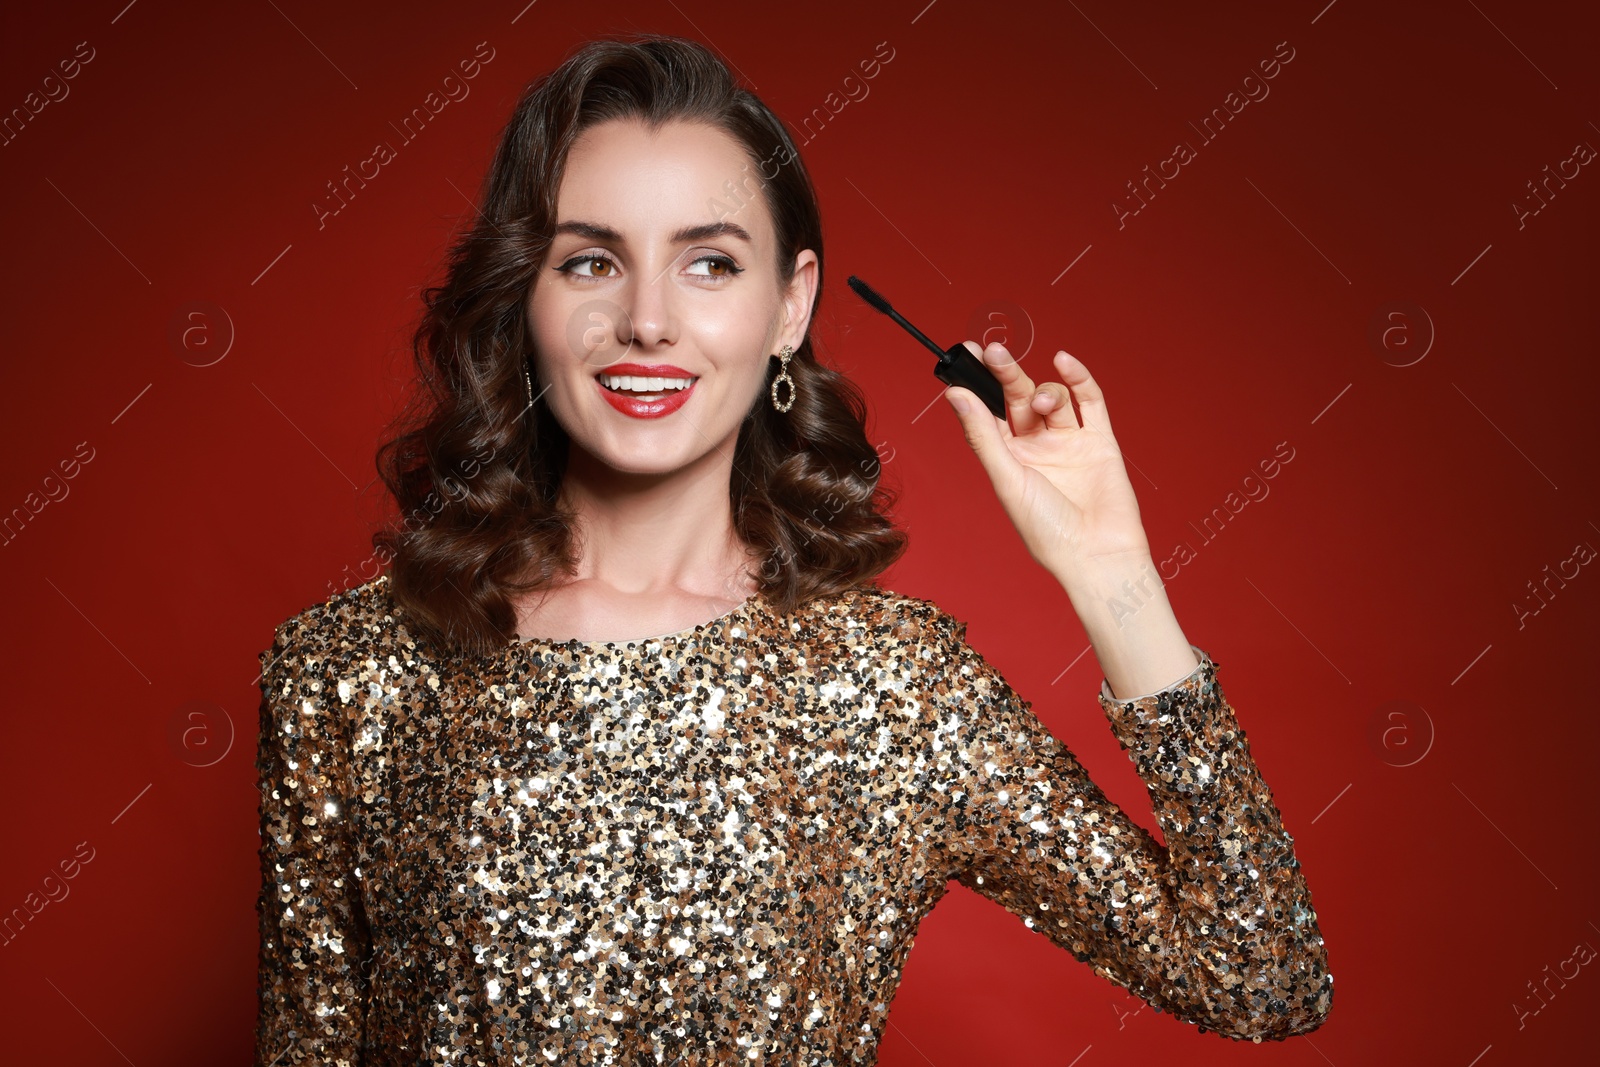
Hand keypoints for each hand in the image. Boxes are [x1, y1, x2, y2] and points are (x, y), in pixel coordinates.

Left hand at [943, 342, 1148, 581]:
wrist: (1097, 554)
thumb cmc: (1047, 529)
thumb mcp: (1007, 478)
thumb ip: (983, 435)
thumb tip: (954, 396)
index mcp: (1008, 459)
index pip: (987, 412)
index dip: (978, 384)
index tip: (967, 353)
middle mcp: (1037, 448)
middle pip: (1017, 399)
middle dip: (1007, 375)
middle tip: (995, 352)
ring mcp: (1069, 442)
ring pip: (1052, 399)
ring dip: (1044, 391)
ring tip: (1041, 403)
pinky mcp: (1100, 441)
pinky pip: (1090, 402)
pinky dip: (1078, 379)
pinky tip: (1063, 362)